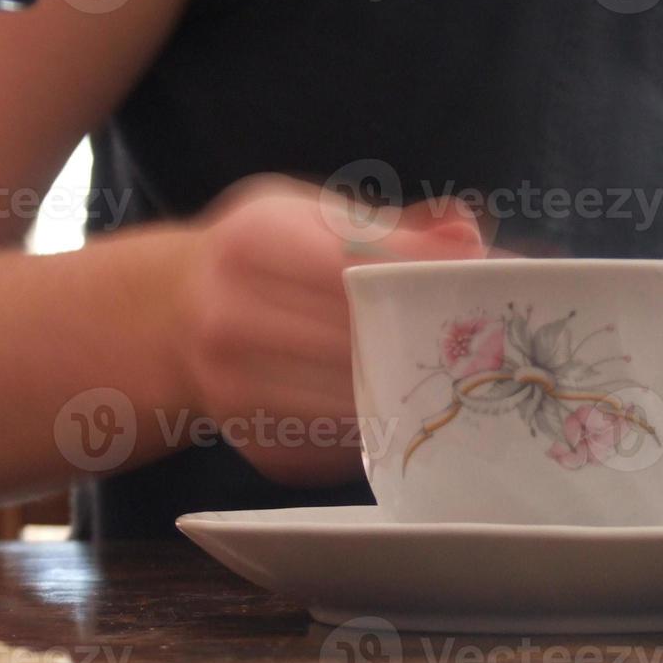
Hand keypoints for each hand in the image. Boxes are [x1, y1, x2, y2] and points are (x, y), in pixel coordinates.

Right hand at [174, 175, 486, 486]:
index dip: (425, 280)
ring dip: (414, 392)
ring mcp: (238, 394)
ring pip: (358, 402)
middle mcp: (233, 322)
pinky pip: (344, 446)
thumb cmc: (253, 258)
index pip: (357, 269)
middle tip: (496, 341)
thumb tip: (469, 234)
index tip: (486, 284)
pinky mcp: (261, 447)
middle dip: (430, 340)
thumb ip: (388, 227)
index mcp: (252, 248)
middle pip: (362, 343)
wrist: (165, 321)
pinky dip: (382, 429)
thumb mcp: (302, 215)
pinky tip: (405, 408)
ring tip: (464, 377)